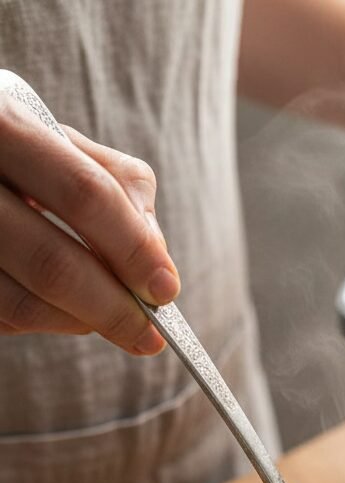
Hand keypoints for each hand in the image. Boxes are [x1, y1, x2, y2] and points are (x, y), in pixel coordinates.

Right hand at [0, 92, 178, 352]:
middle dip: (114, 308)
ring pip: (23, 304)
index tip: (167, 289)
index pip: (84, 194)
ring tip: (112, 321)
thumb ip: (119, 187)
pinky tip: (67, 310)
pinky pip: (4, 318)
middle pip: (53, 264)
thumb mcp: (64, 143)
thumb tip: (156, 261)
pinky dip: (48, 322)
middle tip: (151, 335)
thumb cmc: (18, 151)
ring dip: (82, 323)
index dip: (133, 248)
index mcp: (3, 124)